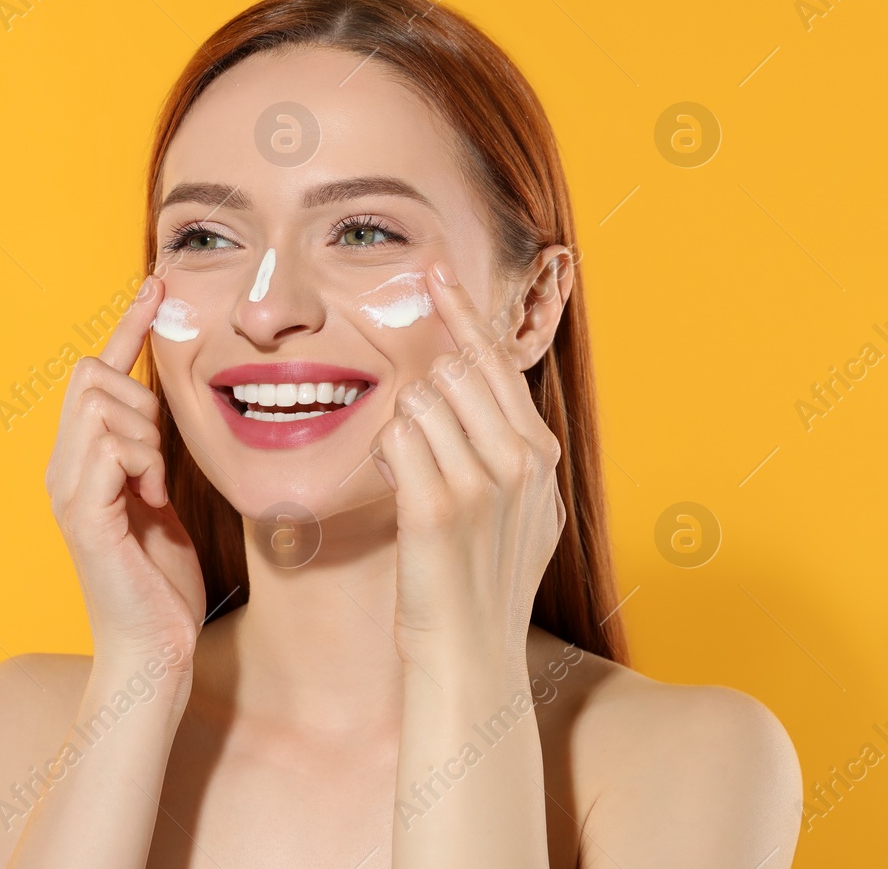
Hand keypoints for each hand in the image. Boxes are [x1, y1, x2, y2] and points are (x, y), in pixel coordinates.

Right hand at [44, 276, 205, 668]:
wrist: (152, 652)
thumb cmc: (160, 583)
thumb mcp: (159, 498)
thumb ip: (149, 452)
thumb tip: (159, 408)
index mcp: (79, 461)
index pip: (94, 372)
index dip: (127, 325)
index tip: (158, 286)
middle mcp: (61, 466)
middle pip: (91, 375)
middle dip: (140, 402)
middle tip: (159, 463)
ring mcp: (66, 487)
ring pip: (103, 404)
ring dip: (145, 438)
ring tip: (154, 490)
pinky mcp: (81, 511)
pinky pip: (109, 444)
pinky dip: (142, 462)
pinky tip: (151, 500)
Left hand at [370, 261, 566, 677]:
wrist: (470, 656)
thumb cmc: (480, 580)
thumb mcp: (518, 510)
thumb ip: (506, 446)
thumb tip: (473, 380)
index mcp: (541, 455)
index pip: (497, 363)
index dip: (462, 315)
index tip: (436, 271)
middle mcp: (523, 461)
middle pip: (453, 374)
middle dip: (420, 392)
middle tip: (420, 444)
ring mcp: (484, 484)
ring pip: (417, 404)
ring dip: (401, 432)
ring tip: (417, 483)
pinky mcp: (440, 508)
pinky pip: (395, 440)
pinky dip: (387, 456)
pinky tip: (401, 488)